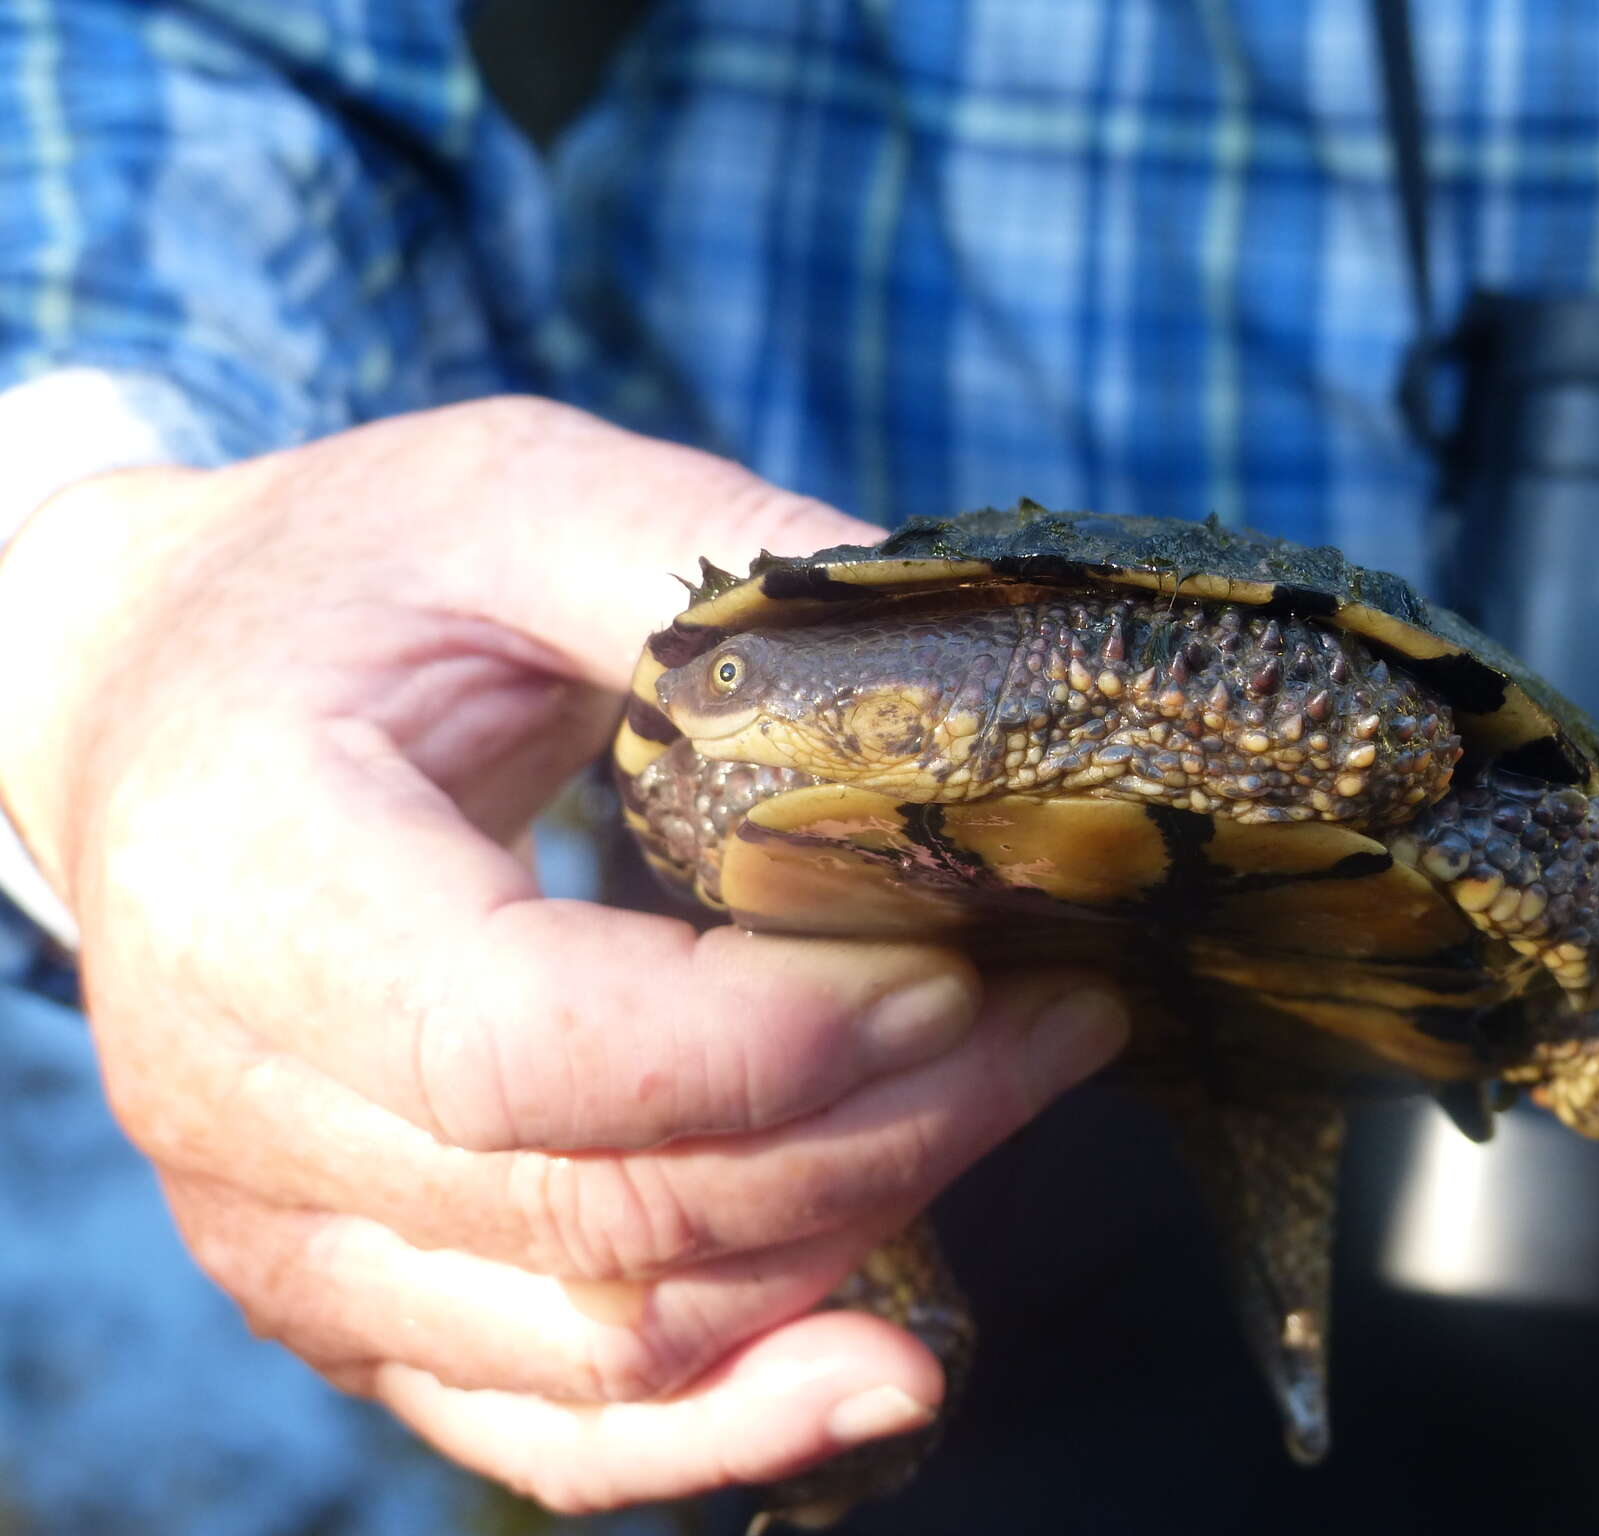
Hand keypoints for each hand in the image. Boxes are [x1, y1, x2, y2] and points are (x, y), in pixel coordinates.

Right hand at [0, 397, 1126, 1512]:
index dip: (773, 1043)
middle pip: (604, 1211)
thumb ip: (705, 568)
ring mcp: (285, 1232)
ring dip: (851, 1239)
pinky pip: (550, 1427)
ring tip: (1007, 1097)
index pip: (522, 1050)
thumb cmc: (334, 586)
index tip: (959, 969)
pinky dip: (732, 1418)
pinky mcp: (354, 1294)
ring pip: (611, 1341)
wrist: (157, 702)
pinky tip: (889, 1368)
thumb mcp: (507, 497)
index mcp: (249, 888)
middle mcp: (234, 1105)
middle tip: (1053, 1016)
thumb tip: (965, 672)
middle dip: (881, 1129)